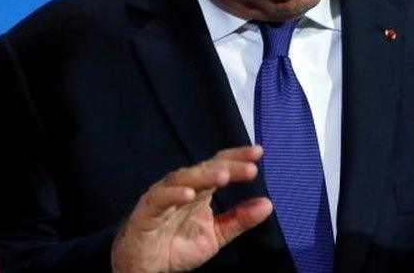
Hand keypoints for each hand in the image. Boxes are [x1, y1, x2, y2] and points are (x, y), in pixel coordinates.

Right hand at [111, 145, 272, 272]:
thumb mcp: (215, 234)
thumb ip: (239, 219)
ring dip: (203, 176)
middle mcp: (182, 187)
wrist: (145, 266)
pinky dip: (173, 195)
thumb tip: (268, 204)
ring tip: (223, 176)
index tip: (259, 152)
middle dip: (228, 166)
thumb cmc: (176, 245)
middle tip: (250, 168)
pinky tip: (189, 195)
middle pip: (205, 169)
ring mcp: (163, 196)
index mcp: (200, 189)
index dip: (237, 158)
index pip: (220, 166)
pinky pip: (160, 199)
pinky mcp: (147, 211)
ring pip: (183, 179)